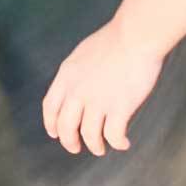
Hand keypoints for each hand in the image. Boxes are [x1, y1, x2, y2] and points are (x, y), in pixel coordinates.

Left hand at [41, 21, 165, 155]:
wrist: (136, 36)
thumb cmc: (116, 40)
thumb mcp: (83, 53)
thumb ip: (76, 73)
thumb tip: (76, 87)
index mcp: (67, 76)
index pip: (50, 107)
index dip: (51, 124)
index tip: (55, 134)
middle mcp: (78, 91)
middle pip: (66, 127)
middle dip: (69, 141)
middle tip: (76, 148)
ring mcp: (98, 101)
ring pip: (89, 136)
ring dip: (95, 146)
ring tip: (101, 148)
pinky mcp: (119, 107)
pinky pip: (114, 135)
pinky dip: (118, 143)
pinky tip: (124, 142)